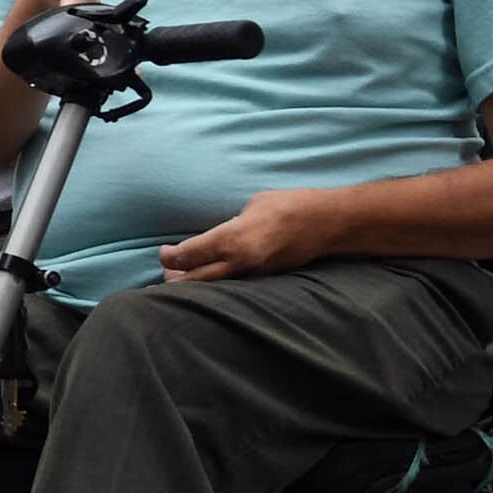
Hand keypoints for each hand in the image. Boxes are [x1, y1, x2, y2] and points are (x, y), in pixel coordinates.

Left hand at [157, 191, 336, 282]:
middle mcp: (239, 261)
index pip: (187, 256)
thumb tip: (216, 233)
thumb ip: (228, 224)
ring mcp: (253, 273)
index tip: (164, 252)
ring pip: (213, 288)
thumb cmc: (288, 205)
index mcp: (231, 239)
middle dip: (175, 278)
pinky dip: (217, 284)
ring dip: (195, 284)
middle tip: (166, 271)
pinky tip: (211, 278)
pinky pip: (233, 284)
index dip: (169, 257)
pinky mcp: (265, 278)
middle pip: (194, 280)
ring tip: (181, 278)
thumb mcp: (250, 206)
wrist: (327, 223)